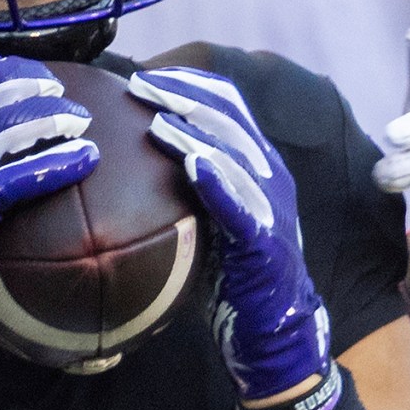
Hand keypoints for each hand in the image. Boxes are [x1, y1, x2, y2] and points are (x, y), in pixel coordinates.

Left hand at [131, 65, 331, 406]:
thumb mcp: (210, 220)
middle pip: (230, 121)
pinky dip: (217, 182)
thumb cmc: (233, 277)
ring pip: (234, 157)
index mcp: (258, 165)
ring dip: (195, 133)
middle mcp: (270, 177)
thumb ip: (189, 186)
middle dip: (184, 97)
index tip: (145, 77)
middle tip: (141, 85)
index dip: (189, 86)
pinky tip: (192, 165)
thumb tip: (134, 163)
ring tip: (158, 118)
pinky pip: (240, 207)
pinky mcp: (264, 243)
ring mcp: (270, 208)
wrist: (275, 333)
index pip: (228, 107)